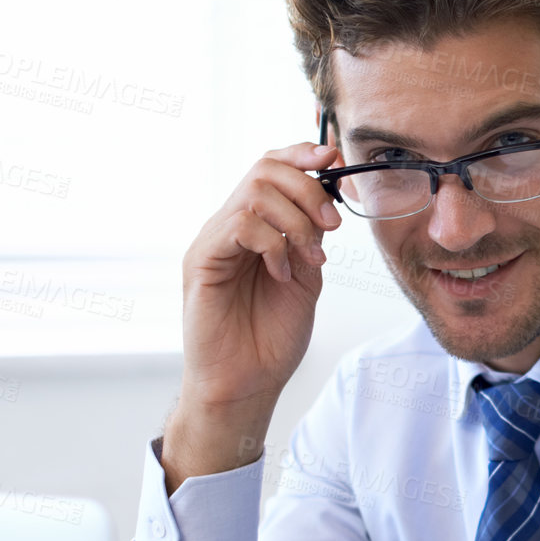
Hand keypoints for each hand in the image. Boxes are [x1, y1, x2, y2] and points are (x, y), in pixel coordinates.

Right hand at [162, 142, 342, 491]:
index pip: (271, 167)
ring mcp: (213, 242)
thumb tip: (327, 196)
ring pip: (255, 191)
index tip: (337, 162)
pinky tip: (281, 273)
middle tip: (331, 224)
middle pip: (265, 168)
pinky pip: (240, 224)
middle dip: (308, 188)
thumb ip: (310, 237)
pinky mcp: (202, 261)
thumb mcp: (305, 277)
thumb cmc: (270, 340)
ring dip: (296, 219)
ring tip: (309, 257)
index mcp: (253, 227)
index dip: (303, 155)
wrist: (246, 385)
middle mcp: (228, 227)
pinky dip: (272, 243)